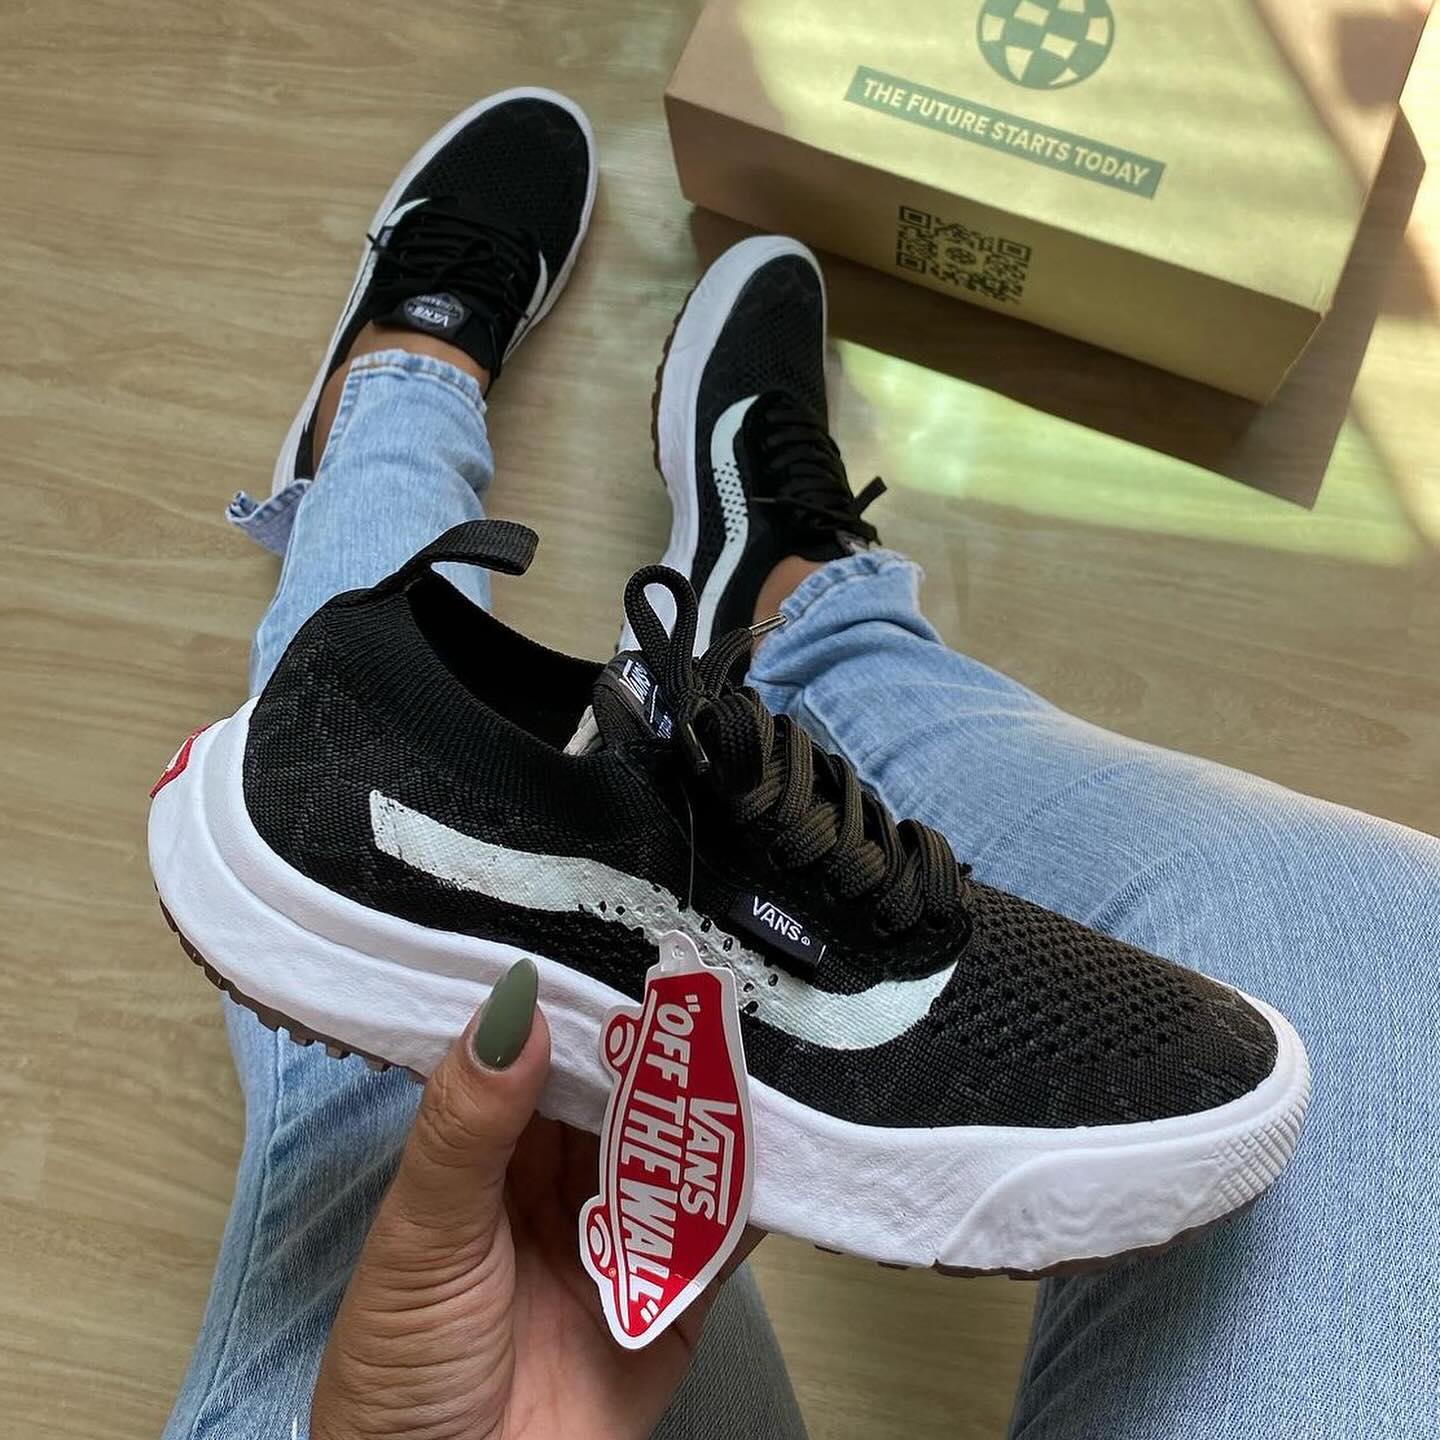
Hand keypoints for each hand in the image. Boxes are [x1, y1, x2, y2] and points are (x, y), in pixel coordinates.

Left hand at [310, 959, 757, 1439]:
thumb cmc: (409, 1368)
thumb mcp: (423, 1238)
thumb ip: (466, 1127)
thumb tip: (513, 1002)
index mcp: (492, 1160)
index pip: (546, 1064)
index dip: (585, 1012)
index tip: (630, 946)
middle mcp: (560, 1187)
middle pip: (621, 1104)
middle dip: (664, 1054)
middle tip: (713, 982)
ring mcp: (623, 1239)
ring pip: (678, 1157)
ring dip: (716, 1111)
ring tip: (761, 1041)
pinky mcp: (676, 1297)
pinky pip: (724, 1234)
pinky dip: (756, 1193)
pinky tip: (789, 1142)